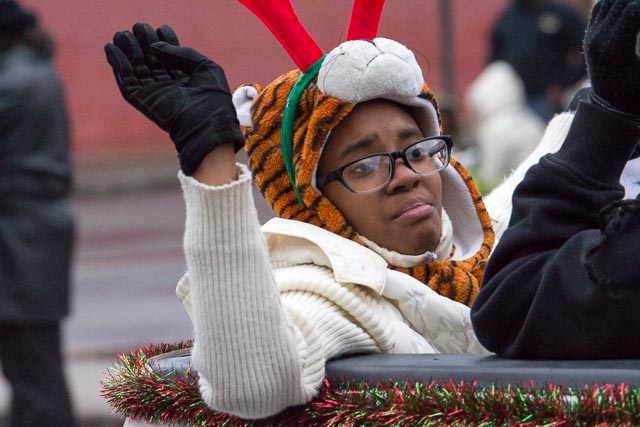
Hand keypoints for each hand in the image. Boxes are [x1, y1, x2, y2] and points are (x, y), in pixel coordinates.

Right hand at [104, 23, 243, 174]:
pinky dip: (118, 65)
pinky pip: (126, 81)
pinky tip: (113, 49)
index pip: (169, 57)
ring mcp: (154, 94)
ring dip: (127, 50)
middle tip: (138, 27)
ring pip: (135, 68)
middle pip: (150, 60)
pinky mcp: (142, 101)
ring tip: (122, 34)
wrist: (207, 124)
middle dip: (143, 42)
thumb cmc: (213, 99)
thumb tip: (153, 47)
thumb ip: (181, 53)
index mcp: (186, 81)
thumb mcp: (205, 67)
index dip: (164, 41)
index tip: (161, 29)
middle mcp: (169, 87)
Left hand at [584, 0, 639, 119]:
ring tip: (639, 12)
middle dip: (639, 3)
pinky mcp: (590, 33)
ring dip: (629, 1)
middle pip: (622, 1)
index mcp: (614, 49)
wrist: (609, 102)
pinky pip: (601, 6)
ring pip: (610, 0)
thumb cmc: (635, 92)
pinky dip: (617, 2)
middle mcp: (598, 39)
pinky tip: (631, 9)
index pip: (634, 9)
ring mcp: (591, 35)